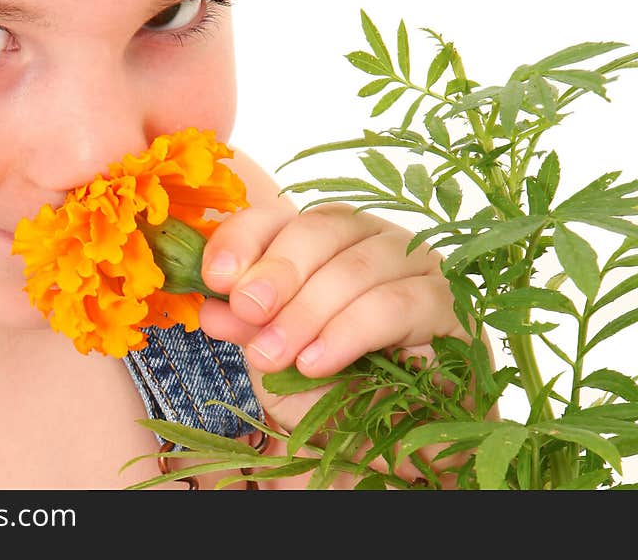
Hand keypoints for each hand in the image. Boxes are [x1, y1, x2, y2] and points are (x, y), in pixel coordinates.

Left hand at [198, 201, 468, 432]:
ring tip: (274, 354)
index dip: (243, 238)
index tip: (214, 278)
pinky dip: (348, 331)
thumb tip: (211, 308)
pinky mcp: (450, 303)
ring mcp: (415, 266)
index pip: (280, 217)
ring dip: (306, 311)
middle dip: (276, 272)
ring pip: (355, 266)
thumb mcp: (280, 366)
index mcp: (323, 245)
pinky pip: (396, 304)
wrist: (403, 444)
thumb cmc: (339, 395)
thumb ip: (251, 333)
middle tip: (246, 311)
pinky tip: (317, 362)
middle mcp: (371, 241)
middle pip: (320, 229)